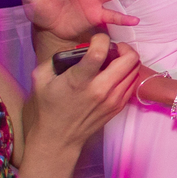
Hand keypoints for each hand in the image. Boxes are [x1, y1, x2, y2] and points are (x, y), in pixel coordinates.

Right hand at [28, 35, 143, 153]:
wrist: (58, 138)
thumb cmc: (48, 107)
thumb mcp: (41, 77)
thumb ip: (58, 58)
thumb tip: (75, 49)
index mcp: (79, 81)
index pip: (100, 52)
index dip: (101, 39)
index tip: (96, 40)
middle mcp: (100, 90)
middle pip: (129, 59)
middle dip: (123, 47)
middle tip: (112, 48)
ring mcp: (112, 100)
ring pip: (135, 69)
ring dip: (127, 60)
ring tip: (113, 60)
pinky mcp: (118, 107)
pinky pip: (133, 83)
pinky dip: (127, 74)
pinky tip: (114, 74)